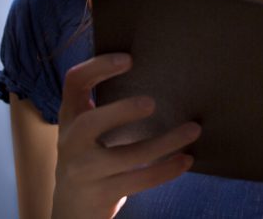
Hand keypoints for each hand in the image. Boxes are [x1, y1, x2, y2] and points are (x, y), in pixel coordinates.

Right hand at [51, 53, 201, 218]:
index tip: (129, 60)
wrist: (71, 209)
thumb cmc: (89, 159)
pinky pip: (140, 180)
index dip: (98, 67)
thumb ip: (103, 109)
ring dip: (165, 142)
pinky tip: (185, 160)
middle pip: (91, 123)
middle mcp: (70, 142)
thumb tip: (156, 76)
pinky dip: (166, 169)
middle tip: (152, 103)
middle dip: (122, 111)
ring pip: (127, 156)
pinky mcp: (101, 194)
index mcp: (70, 117)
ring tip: (193, 129)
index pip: (74, 82)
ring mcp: (83, 171)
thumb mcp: (86, 132)